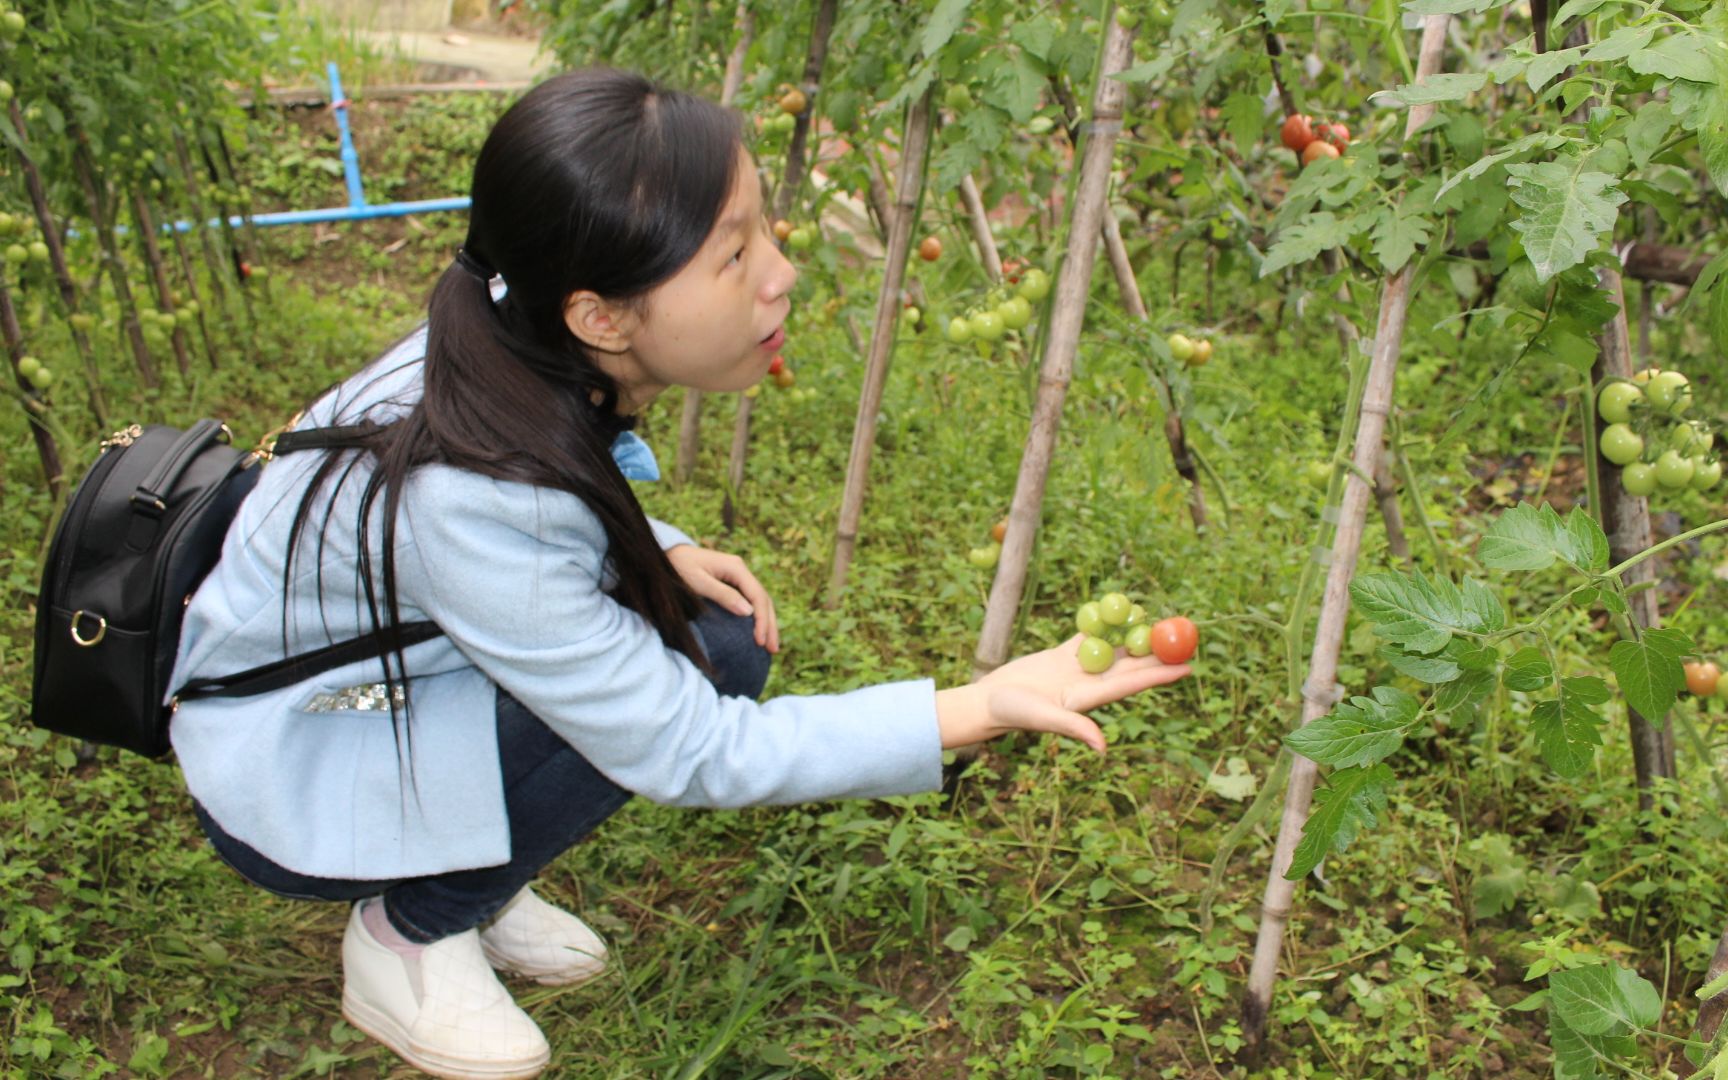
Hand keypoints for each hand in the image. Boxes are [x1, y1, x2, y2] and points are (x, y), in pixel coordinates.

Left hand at [665, 544, 779, 652]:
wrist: (666, 554)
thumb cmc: (678, 567)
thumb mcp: (697, 582)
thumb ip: (722, 595)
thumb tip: (748, 612)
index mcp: (736, 567)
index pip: (757, 596)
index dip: (762, 620)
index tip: (760, 641)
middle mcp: (740, 570)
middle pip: (764, 599)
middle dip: (770, 625)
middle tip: (773, 649)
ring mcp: (737, 576)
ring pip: (760, 601)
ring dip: (767, 623)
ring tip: (771, 646)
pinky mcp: (731, 582)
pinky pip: (750, 601)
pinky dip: (757, 617)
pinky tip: (759, 631)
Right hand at [935, 635, 1190, 751]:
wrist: (989, 702)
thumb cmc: (1014, 713)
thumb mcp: (1044, 719)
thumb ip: (1073, 728)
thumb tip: (1102, 747)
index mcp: (1091, 698)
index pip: (1134, 684)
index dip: (1161, 675)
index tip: (1189, 666)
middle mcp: (1090, 683)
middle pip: (1131, 664)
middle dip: (1157, 652)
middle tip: (1185, 637)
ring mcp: (1078, 668)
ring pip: (1114, 647)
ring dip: (1136, 635)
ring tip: (1160, 619)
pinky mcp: (1062, 656)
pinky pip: (1089, 635)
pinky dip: (1104, 623)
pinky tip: (1121, 609)